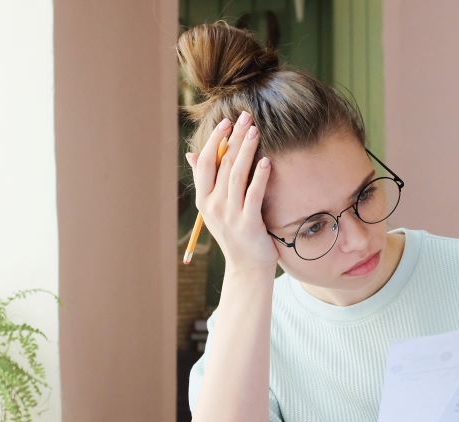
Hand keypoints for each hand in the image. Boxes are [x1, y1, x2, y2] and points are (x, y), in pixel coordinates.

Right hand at [185, 111, 277, 273]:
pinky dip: (260, 177)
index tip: (227, 122)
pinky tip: (266, 161)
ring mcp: (230, 215)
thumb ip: (206, 181)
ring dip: (246, 151)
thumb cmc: (235, 233)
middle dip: (234, 139)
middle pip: (222, 164)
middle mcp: (213, 205)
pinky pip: (253, 195)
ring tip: (256, 132)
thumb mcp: (215, 208)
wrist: (247, 267)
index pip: (206, 163)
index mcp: (203, 199)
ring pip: (237, 175)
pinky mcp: (248, 223)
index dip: (215, 140)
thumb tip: (191, 154)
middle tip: (246, 117)